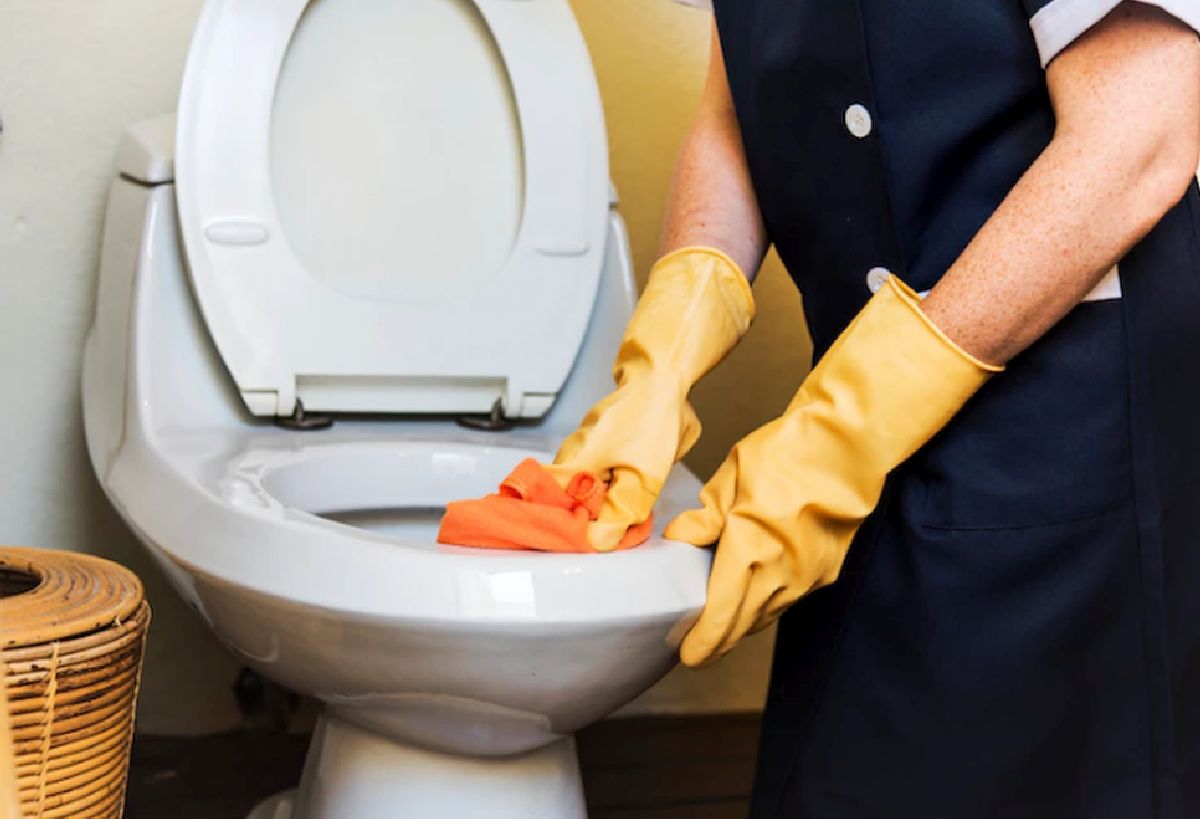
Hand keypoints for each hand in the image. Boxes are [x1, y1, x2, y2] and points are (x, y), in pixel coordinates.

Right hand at [550, 248, 754, 550]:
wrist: (662, 379)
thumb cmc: (651, 422)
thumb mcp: (643, 477)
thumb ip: (620, 511)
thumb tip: (598, 540)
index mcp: (574, 464)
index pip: (539, 504)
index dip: (543, 526)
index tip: (556, 543)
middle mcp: (571, 455)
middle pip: (558, 501)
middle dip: (573, 522)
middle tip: (592, 539)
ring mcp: (582, 447)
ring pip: (577, 489)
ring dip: (591, 508)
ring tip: (607, 522)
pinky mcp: (598, 443)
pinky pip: (592, 476)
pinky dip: (601, 492)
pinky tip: (619, 498)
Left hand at [666, 275, 999, 664]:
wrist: (846, 448)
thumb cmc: (788, 454)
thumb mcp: (731, 478)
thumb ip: (705, 516)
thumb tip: (681, 537)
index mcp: (748, 553)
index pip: (719, 616)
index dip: (702, 642)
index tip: (688, 653)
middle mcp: (779, 575)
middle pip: (743, 627)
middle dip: (719, 642)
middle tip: (699, 649)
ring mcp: (807, 577)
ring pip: (768, 615)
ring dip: (744, 624)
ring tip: (723, 624)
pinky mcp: (826, 571)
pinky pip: (790, 599)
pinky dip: (769, 603)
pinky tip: (757, 595)